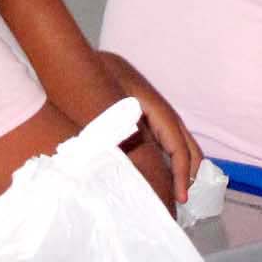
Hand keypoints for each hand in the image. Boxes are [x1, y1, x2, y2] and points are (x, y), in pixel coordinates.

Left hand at [102, 52, 200, 203]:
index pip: (178, 146)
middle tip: (182, 200)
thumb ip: (124, 137)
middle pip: (185, 142)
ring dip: (178, 165)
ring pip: (174, 140)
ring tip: (175, 190)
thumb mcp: (105, 111)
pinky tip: (156, 171)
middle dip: (189, 171)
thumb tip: (140, 166)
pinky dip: (163, 155)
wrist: (72, 60)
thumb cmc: (87, 83)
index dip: (182, 174)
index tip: (181, 198)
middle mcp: (158, 107)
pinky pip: (159, 136)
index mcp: (155, 107)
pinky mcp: (138, 111)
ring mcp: (149, 108)